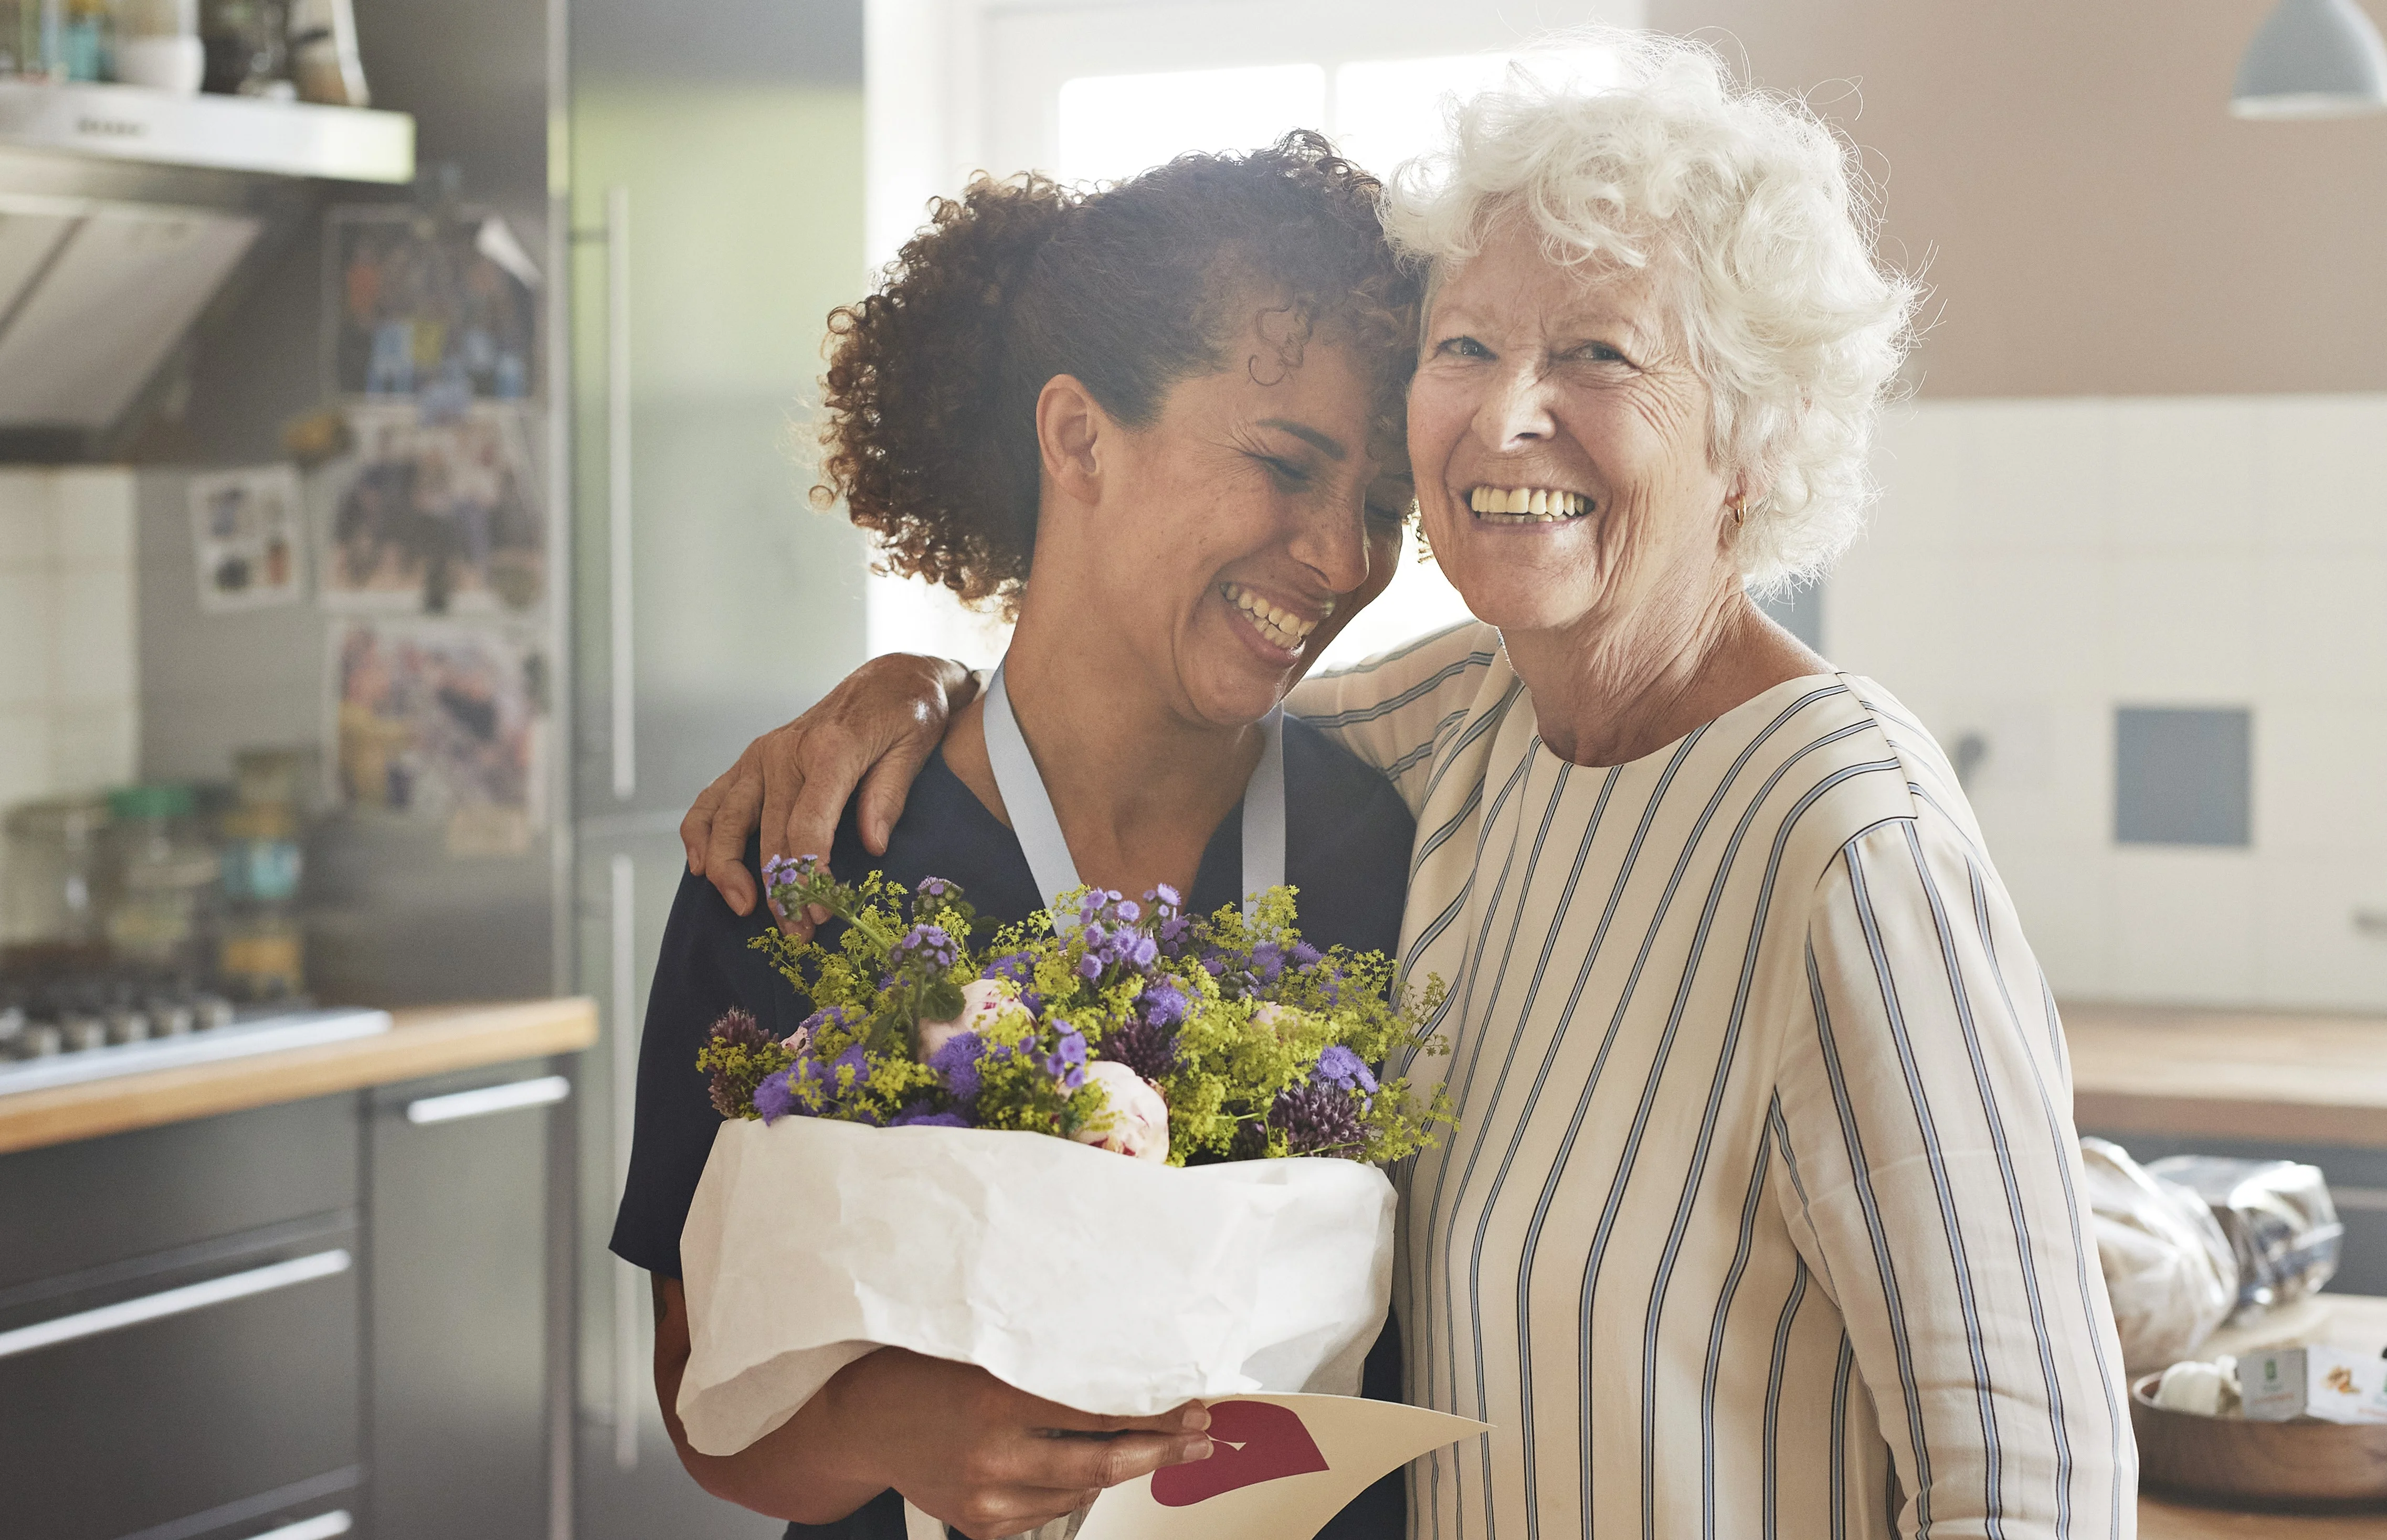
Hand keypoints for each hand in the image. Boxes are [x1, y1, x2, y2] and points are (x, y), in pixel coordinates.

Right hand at [680, 654, 976, 932]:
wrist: (889, 678)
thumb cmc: (908, 714)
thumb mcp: (915, 747)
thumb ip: (890, 795)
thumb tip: (872, 846)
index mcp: (830, 749)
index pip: (808, 823)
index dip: (808, 873)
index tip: (820, 911)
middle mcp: (785, 751)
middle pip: (769, 833)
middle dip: (780, 888)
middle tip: (798, 933)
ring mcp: (761, 755)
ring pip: (726, 820)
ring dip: (729, 871)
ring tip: (744, 910)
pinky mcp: (751, 760)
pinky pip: (711, 799)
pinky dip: (698, 834)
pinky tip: (700, 869)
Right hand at [826, 1348, 1212, 1539]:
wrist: (862, 1422)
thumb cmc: (923, 1371)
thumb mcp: (985, 1351)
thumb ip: (1045, 1365)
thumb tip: (1120, 1370)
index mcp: (996, 1404)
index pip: (1099, 1415)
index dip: (1154, 1414)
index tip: (1192, 1408)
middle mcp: (993, 1459)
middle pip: (1101, 1463)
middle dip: (1159, 1451)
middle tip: (1200, 1438)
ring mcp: (986, 1501)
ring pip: (1079, 1490)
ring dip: (1120, 1468)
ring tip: (1153, 1445)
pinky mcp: (980, 1526)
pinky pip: (1048, 1510)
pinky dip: (1072, 1487)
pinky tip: (1082, 1464)